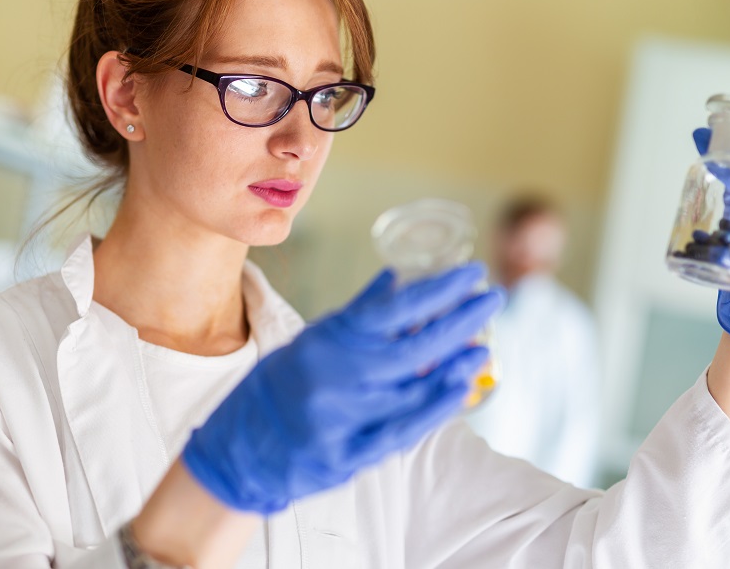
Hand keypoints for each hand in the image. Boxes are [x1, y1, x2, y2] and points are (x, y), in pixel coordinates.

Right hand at [182, 263, 502, 512]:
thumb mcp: (309, 341)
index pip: (393, 308)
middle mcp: (333, 377)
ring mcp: (341, 419)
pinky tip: (460, 388)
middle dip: (460, 322)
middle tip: (492, 300)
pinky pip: (401, 430)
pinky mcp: (346, 456)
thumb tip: (395, 279)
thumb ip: (356, 315)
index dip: (438, 290)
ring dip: (454, 366)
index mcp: (325, 342)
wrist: (236, 450)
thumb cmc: (277, 389)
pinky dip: (435, 408)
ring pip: (413, 390)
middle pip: (413, 348)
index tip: (472, 274)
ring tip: (481, 346)